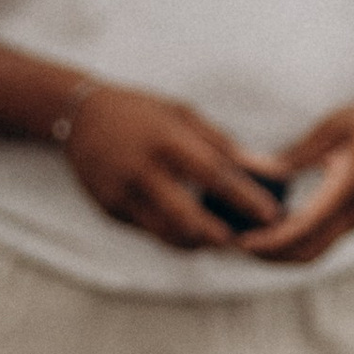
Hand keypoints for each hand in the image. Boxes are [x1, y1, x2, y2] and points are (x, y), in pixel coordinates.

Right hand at [63, 84, 291, 250]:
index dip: (245, 197)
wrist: (81, 117)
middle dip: (221, 235)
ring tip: (223, 239)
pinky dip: (175, 235)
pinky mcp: (111, 212)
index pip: (214, 175)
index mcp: (166, 140)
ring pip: (167, 235)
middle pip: (188, 217)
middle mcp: (142, 171)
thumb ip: (218, 142)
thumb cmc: (142, 112)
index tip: (271, 213)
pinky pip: (150, 232)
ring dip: (199, 242)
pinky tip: (193, 233)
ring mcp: (123, 196)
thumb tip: (256, 167)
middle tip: (247, 240)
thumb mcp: (182, 114)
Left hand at [236, 93, 353, 265]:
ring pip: (315, 253)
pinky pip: (321, 242)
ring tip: (249, 243)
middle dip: (270, 256)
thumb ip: (296, 153)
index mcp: (349, 190)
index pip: (304, 228)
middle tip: (236, 246)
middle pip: (308, 253)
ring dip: (282, 255)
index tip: (242, 241)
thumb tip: (258, 171)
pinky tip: (273, 232)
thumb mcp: (332, 127)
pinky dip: (295, 245)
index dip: (270, 241)